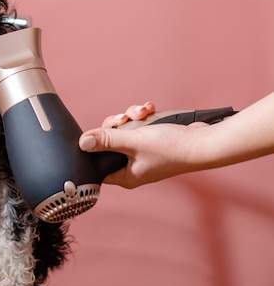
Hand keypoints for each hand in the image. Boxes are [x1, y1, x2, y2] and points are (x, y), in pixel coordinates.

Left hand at [79, 102, 209, 187]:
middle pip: (107, 141)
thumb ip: (107, 140)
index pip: (97, 165)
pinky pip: (136, 124)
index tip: (96, 133)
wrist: (203, 140)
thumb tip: (83, 143)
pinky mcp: (150, 139)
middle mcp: (131, 165)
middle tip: (125, 119)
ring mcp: (141, 151)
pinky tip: (150, 109)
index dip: (93, 148)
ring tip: (144, 113)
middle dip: (116, 124)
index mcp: (125, 175)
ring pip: (122, 128)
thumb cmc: (172, 147)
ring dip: (131, 116)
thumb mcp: (134, 142)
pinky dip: (141, 115)